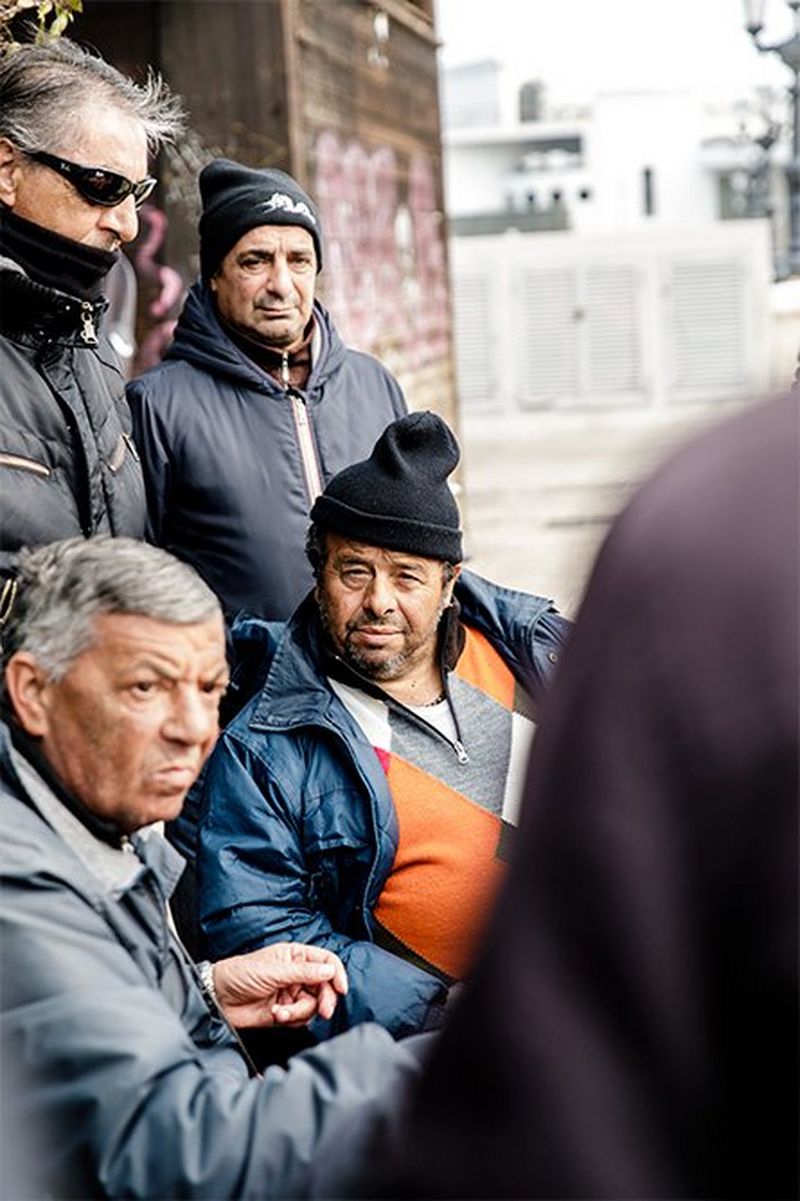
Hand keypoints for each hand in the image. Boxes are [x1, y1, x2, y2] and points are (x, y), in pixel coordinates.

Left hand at [212, 942, 347, 1027]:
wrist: (219, 998)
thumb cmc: (240, 974)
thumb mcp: (273, 970)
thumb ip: (303, 972)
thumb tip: (329, 970)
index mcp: (295, 956)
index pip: (325, 961)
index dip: (336, 973)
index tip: (341, 988)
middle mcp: (296, 974)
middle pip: (324, 987)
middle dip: (324, 1000)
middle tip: (324, 1010)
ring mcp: (291, 994)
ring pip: (313, 1005)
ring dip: (300, 1012)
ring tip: (282, 1012)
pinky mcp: (285, 1012)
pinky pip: (300, 1018)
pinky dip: (291, 1019)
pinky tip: (276, 1015)